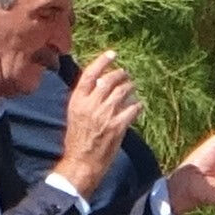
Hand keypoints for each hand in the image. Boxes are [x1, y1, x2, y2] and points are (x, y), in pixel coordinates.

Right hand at [57, 49, 140, 198]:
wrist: (81, 161)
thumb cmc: (77, 139)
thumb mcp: (75, 114)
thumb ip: (86, 98)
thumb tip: (101, 84)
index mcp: (77, 100)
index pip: (91, 74)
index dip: (103, 61)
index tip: (113, 54)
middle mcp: (91, 104)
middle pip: (110, 80)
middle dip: (121, 74)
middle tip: (126, 75)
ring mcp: (105, 115)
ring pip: (123, 91)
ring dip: (131, 87)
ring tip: (133, 87)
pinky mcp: (118, 126)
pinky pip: (133, 108)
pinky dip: (137, 105)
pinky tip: (139, 105)